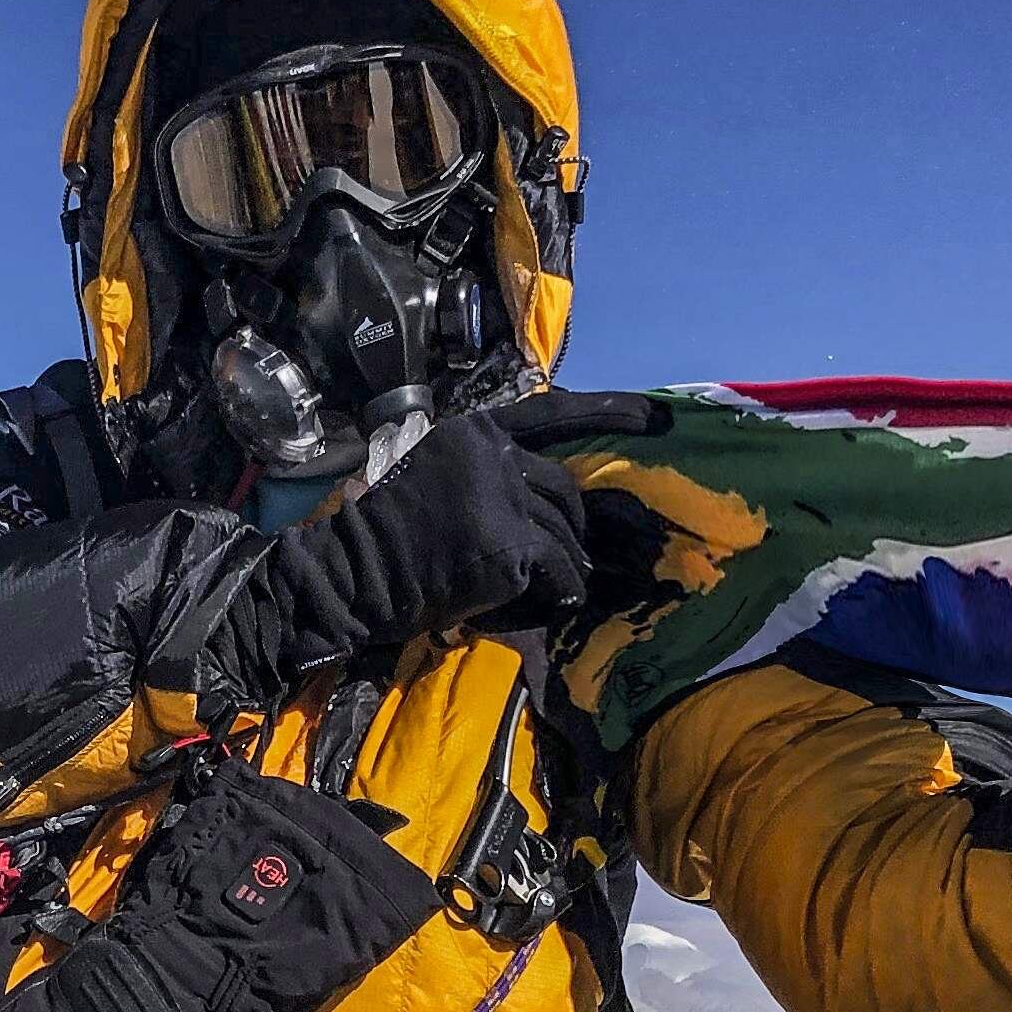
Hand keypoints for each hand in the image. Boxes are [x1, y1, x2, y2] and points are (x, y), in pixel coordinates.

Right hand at [208, 411, 590, 709]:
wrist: (355, 571)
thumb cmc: (387, 536)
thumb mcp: (433, 476)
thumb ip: (482, 471)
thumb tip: (541, 497)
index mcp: (473, 432)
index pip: (551, 414)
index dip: (608, 411)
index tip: (656, 416)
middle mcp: (492, 453)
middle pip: (562, 485)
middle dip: (571, 523)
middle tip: (569, 553)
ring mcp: (502, 496)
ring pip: (563, 531)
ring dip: (565, 562)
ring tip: (556, 585)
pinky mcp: (509, 543)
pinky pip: (558, 567)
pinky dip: (562, 587)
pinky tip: (556, 600)